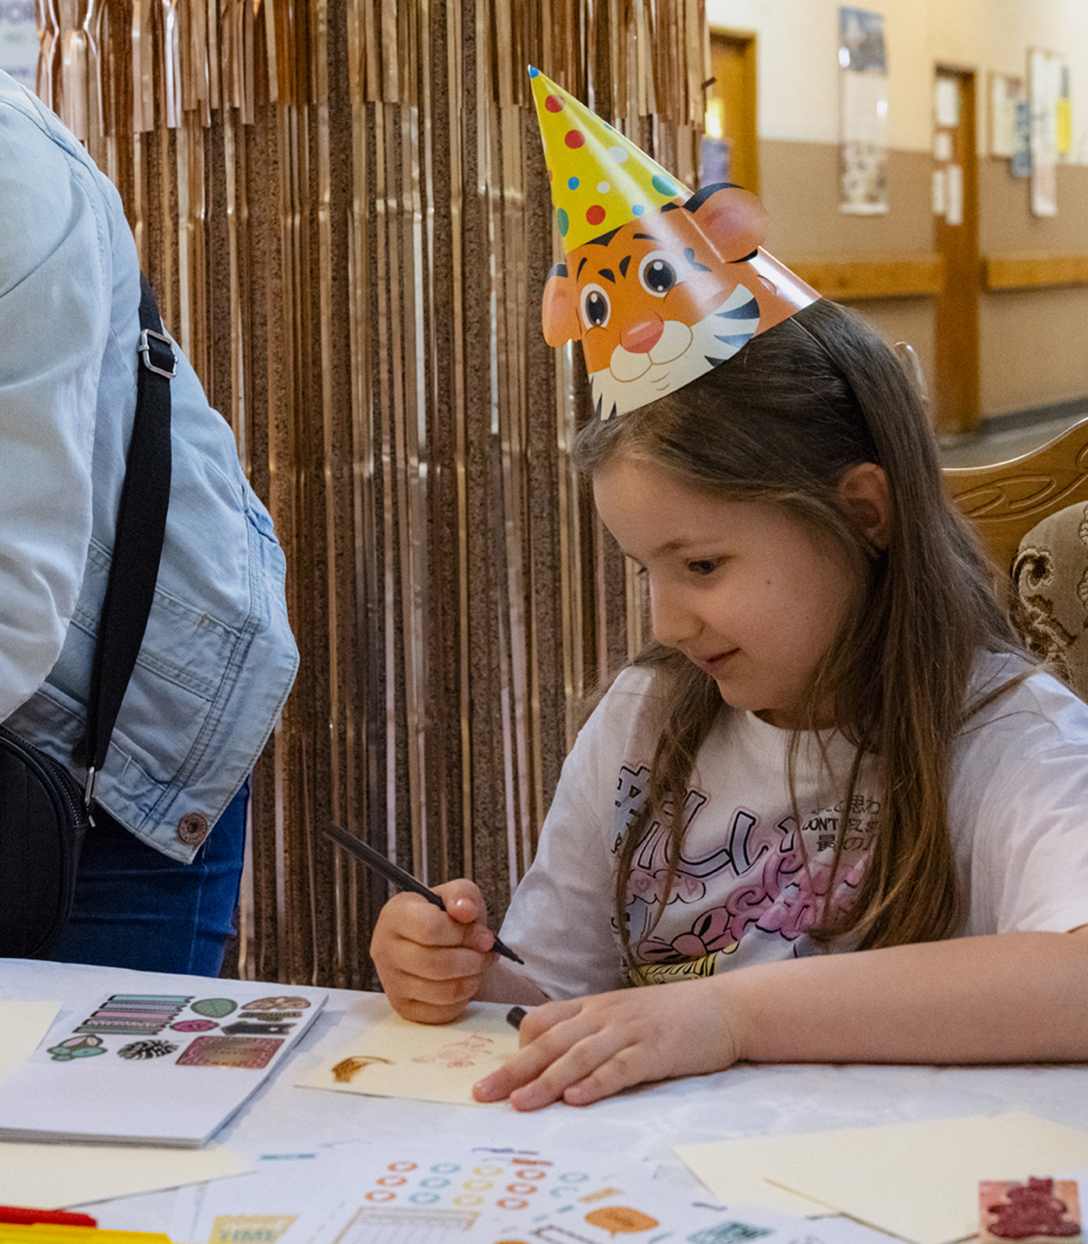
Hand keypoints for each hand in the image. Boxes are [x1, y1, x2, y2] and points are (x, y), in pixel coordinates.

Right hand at [370, 880, 497, 1023]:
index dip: (464, 934)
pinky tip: (464, 981)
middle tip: (486, 954)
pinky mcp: (402, 1007)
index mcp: (394, 914)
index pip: (430, 928)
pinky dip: (461, 999)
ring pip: (440, 991)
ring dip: (470, 980)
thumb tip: (465, 910)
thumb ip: (463, 895)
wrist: (437, 942)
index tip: (484, 935)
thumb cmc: (445, 917)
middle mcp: (384, 948)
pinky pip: (440, 1012)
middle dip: (471, 960)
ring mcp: (390, 981)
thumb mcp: (457, 895)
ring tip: (477, 966)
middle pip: (434, 963)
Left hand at [472, 978, 740, 1109]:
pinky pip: (620, 1069)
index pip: (543, 1020)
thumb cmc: (670, 1017)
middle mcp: (605, 1017)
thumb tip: (555, 1059)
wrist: (723, 1008)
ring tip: (520, 1103)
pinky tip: (576, 1099)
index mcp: (594, 1008)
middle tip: (483, 1093)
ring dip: (546, 1081)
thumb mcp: (624, 1016)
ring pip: (579, 1056)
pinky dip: (596, 1084)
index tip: (503, 1073)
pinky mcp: (655, 1052)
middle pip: (551, 1042)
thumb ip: (592, 1031)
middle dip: (514, 1069)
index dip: (521, 1047)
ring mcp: (629, 1032)